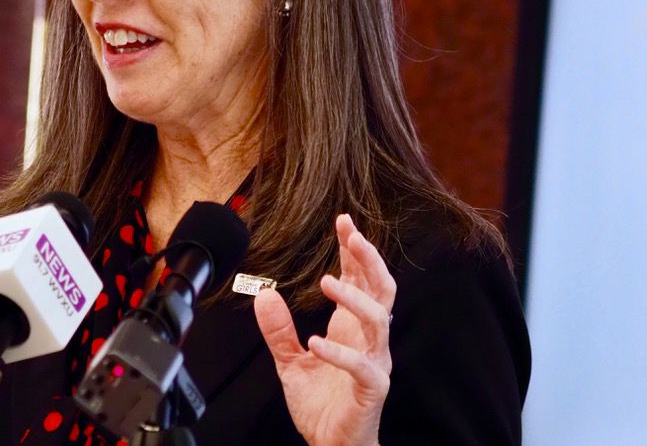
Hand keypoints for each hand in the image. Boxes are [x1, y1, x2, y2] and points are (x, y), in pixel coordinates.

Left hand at [255, 214, 396, 445]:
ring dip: (355, 297)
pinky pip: (362, 366)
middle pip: (382, 289)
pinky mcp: (371, 389)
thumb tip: (263, 294)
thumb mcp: (290, 361)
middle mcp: (369, 340)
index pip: (361, 279)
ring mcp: (374, 362)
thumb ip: (278, 329)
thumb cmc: (320, 405)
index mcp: (352, 328)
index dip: (354, 250)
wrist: (332, 445)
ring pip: (379, 320)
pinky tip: (316, 342)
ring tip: (326, 283)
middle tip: (352, 234)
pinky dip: (339, 352)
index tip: (343, 222)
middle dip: (369, 259)